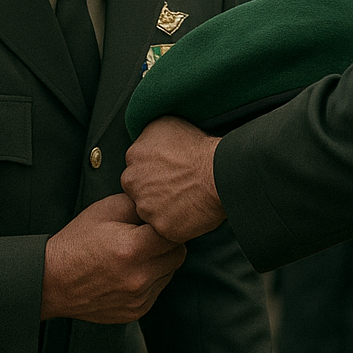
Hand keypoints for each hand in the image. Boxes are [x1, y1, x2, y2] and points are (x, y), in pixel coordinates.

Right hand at [40, 193, 185, 322]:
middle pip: (178, 255)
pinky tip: (130, 270)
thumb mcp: (106, 210)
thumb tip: (164, 203)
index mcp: (132, 249)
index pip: (175, 233)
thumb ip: (139, 204)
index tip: (161, 219)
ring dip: (161, 261)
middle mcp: (139, 278)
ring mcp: (138, 299)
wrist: (52, 281)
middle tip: (150, 234)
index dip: (169, 223)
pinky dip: (150, 279)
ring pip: (169, 273)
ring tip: (137, 252)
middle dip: (169, 242)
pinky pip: (157, 290)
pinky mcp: (135, 312)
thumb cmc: (78, 242)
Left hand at [122, 116, 225, 243]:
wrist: (220, 172)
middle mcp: (133, 181)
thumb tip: (146, 141)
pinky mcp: (160, 227)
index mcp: (133, 156)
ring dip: (164, 207)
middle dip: (154, 189)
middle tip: (177, 185)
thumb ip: (148, 135)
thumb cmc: (198, 148)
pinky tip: (190, 211)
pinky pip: (166, 228)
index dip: (154, 170)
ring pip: (150, 211)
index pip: (136, 167)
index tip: (168, 171)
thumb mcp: (167, 123)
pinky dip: (176, 223)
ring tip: (186, 198)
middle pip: (138, 190)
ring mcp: (145, 206)